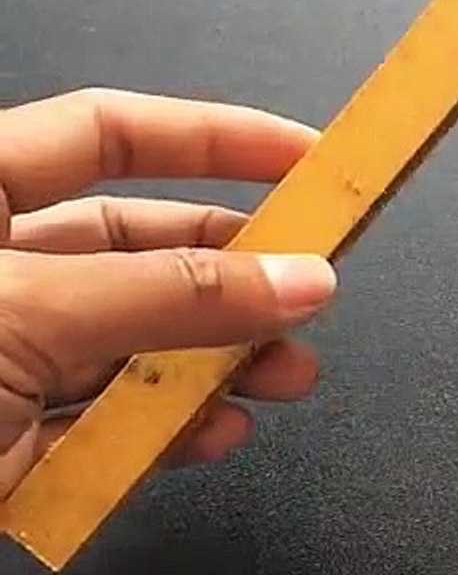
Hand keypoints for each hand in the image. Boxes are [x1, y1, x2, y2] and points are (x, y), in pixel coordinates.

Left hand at [0, 88, 336, 495]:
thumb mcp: (25, 316)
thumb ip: (171, 297)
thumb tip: (289, 278)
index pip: (111, 135)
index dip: (217, 139)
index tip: (305, 157)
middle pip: (144, 247)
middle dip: (238, 271)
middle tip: (311, 285)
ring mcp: (4, 356)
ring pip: (140, 344)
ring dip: (222, 361)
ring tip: (284, 376)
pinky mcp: (10, 439)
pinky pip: (111, 424)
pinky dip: (170, 431)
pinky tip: (213, 431)